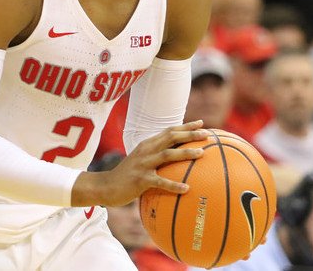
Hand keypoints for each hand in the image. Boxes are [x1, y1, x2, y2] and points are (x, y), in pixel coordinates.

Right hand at [72, 120, 208, 206]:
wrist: (106, 186)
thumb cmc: (127, 175)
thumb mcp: (140, 161)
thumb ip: (155, 157)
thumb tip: (176, 159)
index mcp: (147, 145)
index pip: (169, 131)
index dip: (185, 126)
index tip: (202, 124)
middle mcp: (146, 151)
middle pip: (171, 138)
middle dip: (190, 134)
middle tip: (207, 134)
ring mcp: (143, 164)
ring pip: (168, 155)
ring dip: (185, 153)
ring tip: (201, 154)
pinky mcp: (141, 179)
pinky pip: (160, 181)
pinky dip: (174, 185)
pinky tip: (186, 189)